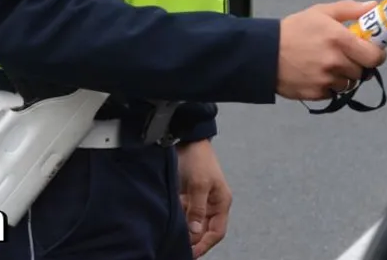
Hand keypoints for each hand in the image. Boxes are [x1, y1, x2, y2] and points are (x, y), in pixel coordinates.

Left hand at [177, 140, 230, 257]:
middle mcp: (210, 205)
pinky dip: (176, 222)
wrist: (186, 139)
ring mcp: (197, 202)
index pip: (217, 232)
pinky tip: (165, 227)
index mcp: (221, 203)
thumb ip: (197, 209)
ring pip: (191, 225)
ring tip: (169, 241)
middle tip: (176, 250)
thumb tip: (194, 233)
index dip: (205, 245)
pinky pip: (182, 216)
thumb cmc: (198, 159)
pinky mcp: (185, 197)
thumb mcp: (200, 184)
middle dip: (192, 241)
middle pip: (203, 231)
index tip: (190, 254)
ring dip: (183, 232)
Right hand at [276, 0, 386, 99]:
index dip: (376, 55)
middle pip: (362, 72)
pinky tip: (316, 75)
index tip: (370, 52)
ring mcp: (326, 80)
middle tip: (344, 57)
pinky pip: (333, 93)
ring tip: (327, 66)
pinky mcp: (316, 94)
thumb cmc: (295, 29)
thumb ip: (349, 10)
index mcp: (340, 40)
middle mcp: (336, 62)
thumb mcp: (321, 12)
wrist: (264, 52)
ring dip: (343, 77)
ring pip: (348, 84)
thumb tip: (373, 7)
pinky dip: (329, 86)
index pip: (374, 56)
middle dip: (356, 65)